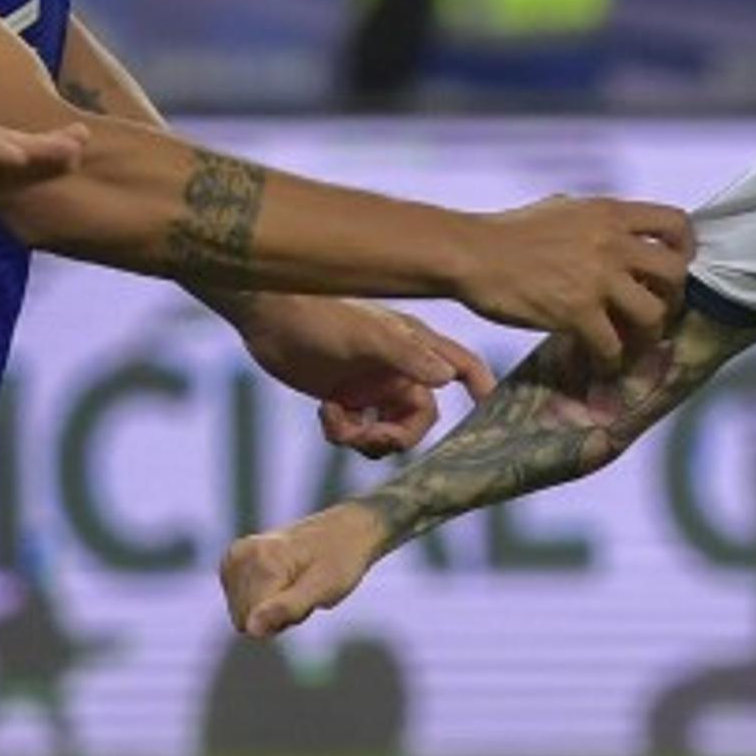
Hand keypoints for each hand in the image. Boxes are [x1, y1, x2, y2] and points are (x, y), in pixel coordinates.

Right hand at [222, 504, 389, 636]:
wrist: (347, 530)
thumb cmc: (340, 559)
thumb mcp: (324, 588)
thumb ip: (287, 608)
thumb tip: (251, 628)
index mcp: (260, 559)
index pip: (254, 622)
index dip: (284, 618)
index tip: (306, 596)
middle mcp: (240, 555)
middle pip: (245, 618)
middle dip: (276, 614)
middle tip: (303, 590)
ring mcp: (234, 557)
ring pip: (243, 614)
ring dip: (272, 608)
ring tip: (297, 585)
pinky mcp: (233, 562)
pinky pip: (242, 604)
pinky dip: (266, 600)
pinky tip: (286, 582)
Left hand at [232, 294, 493, 457]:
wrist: (267, 318)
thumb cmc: (319, 315)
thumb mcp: (367, 337)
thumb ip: (408, 355)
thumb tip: (447, 378)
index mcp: (413, 348)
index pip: (461, 367)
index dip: (480, 387)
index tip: (489, 409)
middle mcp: (398, 369)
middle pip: (419, 420)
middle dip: (396, 436)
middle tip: (370, 437)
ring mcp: (370, 386)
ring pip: (387, 432)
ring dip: (366, 439)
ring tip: (340, 426)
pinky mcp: (343, 399)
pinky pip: (356, 433)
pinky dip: (342, 432)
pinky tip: (324, 411)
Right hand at [453, 194, 692, 370]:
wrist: (471, 254)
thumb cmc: (508, 232)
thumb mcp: (561, 208)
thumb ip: (594, 219)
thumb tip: (611, 227)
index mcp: (609, 213)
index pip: (676, 222)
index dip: (686, 250)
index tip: (674, 269)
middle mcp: (610, 242)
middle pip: (674, 273)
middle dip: (671, 299)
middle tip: (655, 314)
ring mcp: (595, 277)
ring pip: (652, 314)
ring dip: (645, 336)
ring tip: (630, 345)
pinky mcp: (575, 312)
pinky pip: (612, 345)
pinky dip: (610, 361)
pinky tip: (599, 363)